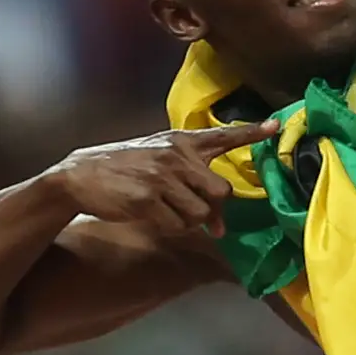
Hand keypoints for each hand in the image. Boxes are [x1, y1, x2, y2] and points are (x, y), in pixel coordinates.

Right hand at [38, 121, 276, 241]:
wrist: (80, 176)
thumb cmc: (124, 168)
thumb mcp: (158, 156)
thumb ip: (191, 180)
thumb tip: (218, 223)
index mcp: (180, 141)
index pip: (222, 135)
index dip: (250, 132)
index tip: (275, 126)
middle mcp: (175, 156)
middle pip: (221, 191)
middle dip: (213, 207)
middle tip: (193, 210)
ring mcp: (162, 178)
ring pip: (201, 213)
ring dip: (188, 220)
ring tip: (165, 209)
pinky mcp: (148, 199)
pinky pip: (178, 225)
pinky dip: (170, 228)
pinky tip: (152, 216)